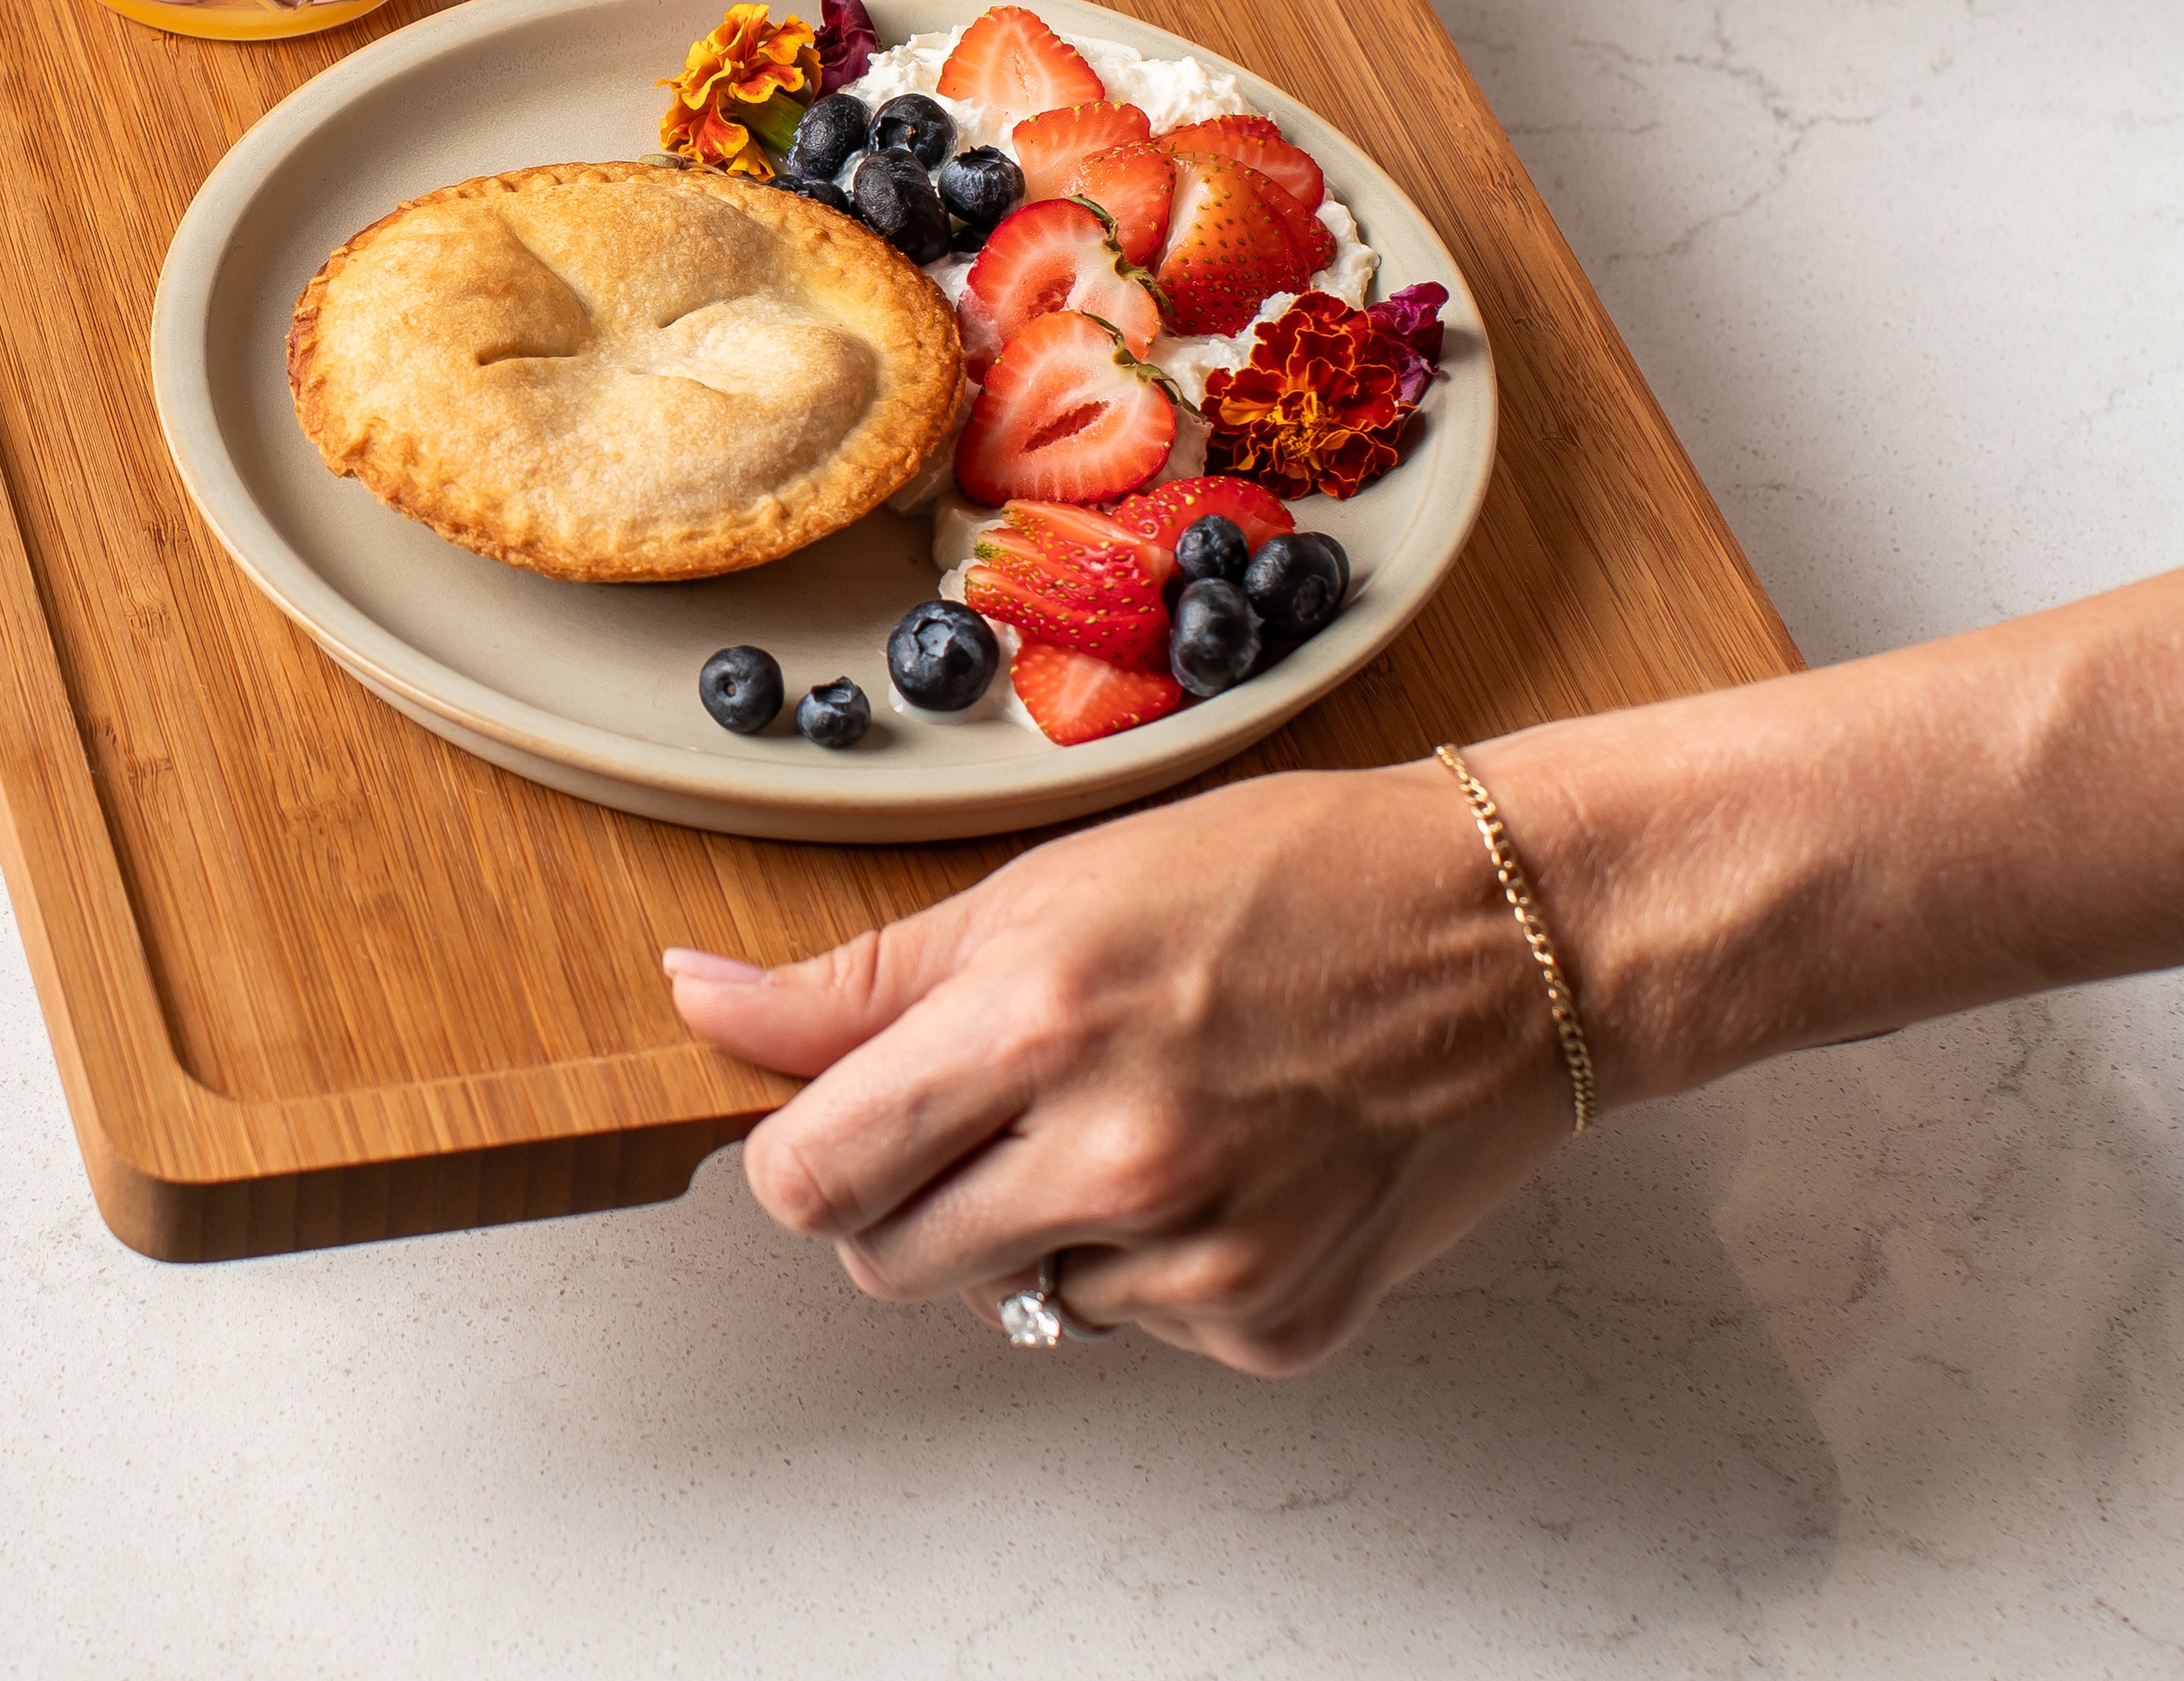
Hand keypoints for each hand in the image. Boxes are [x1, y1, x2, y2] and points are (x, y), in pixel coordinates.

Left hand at [667, 761, 1572, 1373]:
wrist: (1505, 936)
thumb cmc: (1281, 875)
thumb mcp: (1048, 889)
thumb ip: (860, 981)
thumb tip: (697, 1004)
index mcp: (1038, 1021)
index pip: (808, 1176)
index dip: (802, 1153)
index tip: (840, 1120)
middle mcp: (1116, 1155)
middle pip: (886, 1262)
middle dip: (910, 1193)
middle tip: (1005, 1101)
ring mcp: (1203, 1258)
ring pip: (1010, 1299)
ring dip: (1036, 1227)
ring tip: (1138, 1112)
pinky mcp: (1275, 1326)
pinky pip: (1134, 1327)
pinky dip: (1153, 1264)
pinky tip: (1225, 1161)